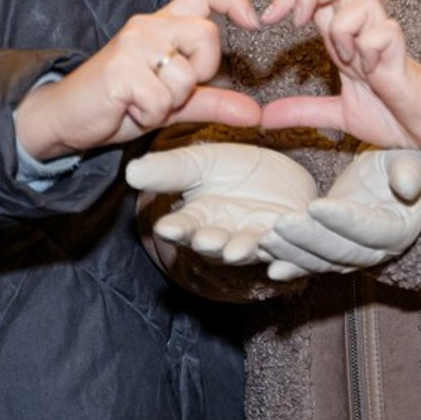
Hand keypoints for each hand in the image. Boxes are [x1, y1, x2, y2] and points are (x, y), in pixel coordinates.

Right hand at [14, 0, 262, 160]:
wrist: (63, 117)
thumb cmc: (119, 103)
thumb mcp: (173, 102)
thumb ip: (213, 102)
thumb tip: (254, 113)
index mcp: (163, 24)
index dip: (234, 0)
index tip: (254, 22)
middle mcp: (149, 25)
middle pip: (207, 35)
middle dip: (201, 72)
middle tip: (172, 90)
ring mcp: (133, 44)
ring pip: (186, 75)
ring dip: (169, 102)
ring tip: (142, 102)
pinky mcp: (120, 69)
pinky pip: (161, 100)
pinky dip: (150, 116)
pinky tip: (129, 110)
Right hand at [126, 141, 316, 264]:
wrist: (280, 175)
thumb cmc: (232, 170)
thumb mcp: (199, 163)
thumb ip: (169, 170)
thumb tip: (131, 171)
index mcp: (198, 220)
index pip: (182, 227)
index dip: (176, 228)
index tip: (168, 227)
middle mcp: (224, 237)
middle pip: (214, 244)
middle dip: (211, 243)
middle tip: (208, 239)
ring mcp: (256, 242)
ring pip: (248, 250)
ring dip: (244, 250)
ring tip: (242, 245)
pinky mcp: (289, 244)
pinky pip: (288, 255)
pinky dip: (286, 257)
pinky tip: (282, 251)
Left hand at [259, 0, 420, 154]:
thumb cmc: (395, 114)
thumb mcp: (339, 114)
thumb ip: (304, 111)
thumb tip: (265, 116)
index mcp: (346, 41)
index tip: (266, 19)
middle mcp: (364, 33)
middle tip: (298, 22)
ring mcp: (385, 41)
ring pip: (362, 2)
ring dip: (344, 29)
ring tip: (348, 62)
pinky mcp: (403, 55)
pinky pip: (384, 32)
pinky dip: (370, 50)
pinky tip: (373, 73)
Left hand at [259, 148, 420, 281]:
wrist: (396, 179)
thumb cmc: (406, 164)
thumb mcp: (414, 161)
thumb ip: (411, 172)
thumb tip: (407, 186)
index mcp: (397, 229)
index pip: (368, 229)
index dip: (342, 220)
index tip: (315, 206)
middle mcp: (373, 251)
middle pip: (337, 250)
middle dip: (307, 238)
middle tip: (282, 224)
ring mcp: (349, 254)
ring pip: (318, 260)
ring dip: (290, 251)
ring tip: (266, 239)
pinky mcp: (330, 250)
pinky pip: (307, 260)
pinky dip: (286, 261)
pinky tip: (264, 257)